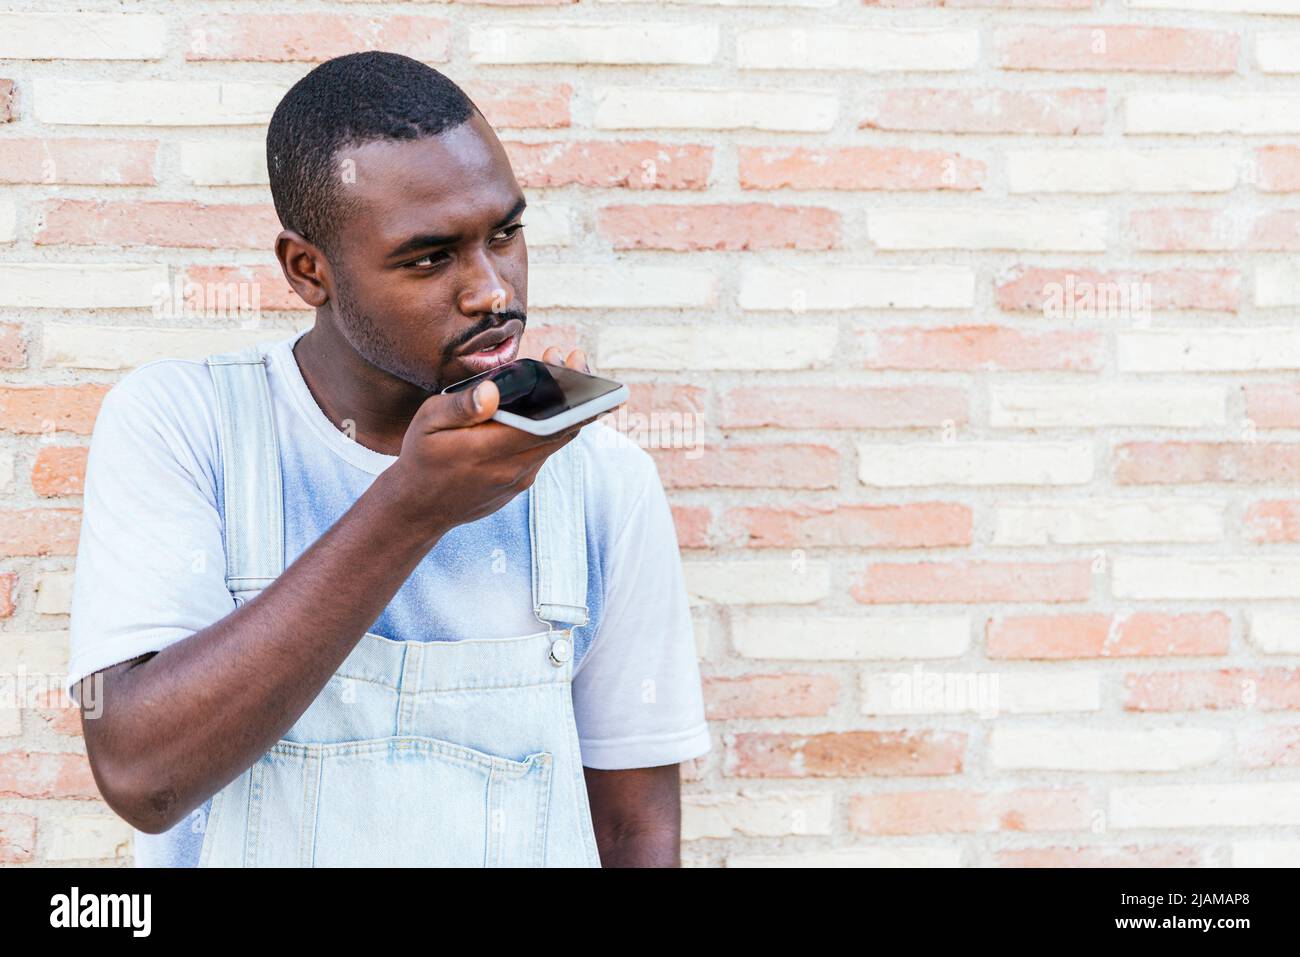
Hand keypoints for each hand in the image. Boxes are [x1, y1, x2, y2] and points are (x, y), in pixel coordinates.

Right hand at [382, 344, 602, 542]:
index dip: (568, 392)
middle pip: (562, 429)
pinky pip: (543, 451)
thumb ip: (461, 406)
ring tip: (556, 375)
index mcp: (490, 450)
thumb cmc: (421, 459)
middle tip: (571, 360)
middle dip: (572, 392)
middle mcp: (512, 468)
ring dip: (562, 410)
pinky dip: (549, 428)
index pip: (547, 423)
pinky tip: (541, 406)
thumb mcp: (429, 422)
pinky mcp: (520, 484)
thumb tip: (492, 391)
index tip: (573, 361)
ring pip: (555, 440)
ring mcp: (519, 479)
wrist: (419, 509)